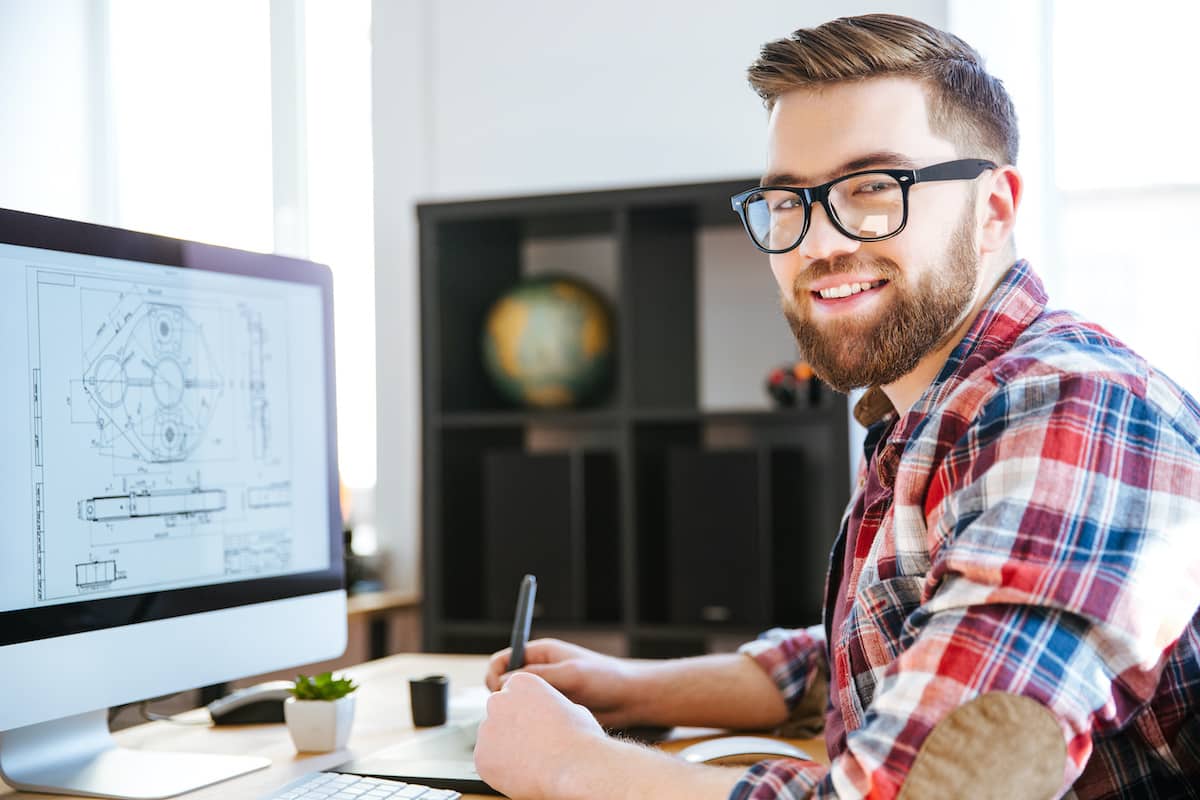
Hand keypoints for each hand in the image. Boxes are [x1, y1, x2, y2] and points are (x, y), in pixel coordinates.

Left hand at [474, 671, 611, 799]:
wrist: (575, 767)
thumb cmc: (579, 738)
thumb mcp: (571, 708)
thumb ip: (550, 707)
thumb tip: (550, 715)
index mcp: (520, 683)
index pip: (513, 695)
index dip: (524, 712)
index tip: (534, 724)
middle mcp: (498, 701)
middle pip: (499, 715)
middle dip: (510, 728)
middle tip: (531, 745)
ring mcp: (486, 729)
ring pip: (492, 740)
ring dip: (505, 749)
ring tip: (531, 761)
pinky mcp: (480, 756)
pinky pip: (488, 762)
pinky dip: (500, 769)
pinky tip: (522, 772)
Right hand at [485, 638, 643, 727]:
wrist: (630, 699)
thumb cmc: (605, 677)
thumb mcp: (571, 673)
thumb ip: (538, 675)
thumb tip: (504, 683)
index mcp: (540, 654)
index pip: (502, 661)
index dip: (495, 675)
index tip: (499, 691)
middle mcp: (539, 672)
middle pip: (504, 685)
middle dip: (503, 698)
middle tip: (513, 711)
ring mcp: (545, 692)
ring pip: (516, 704)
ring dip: (516, 713)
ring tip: (528, 723)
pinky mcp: (552, 710)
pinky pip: (530, 718)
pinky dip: (528, 724)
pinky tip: (539, 731)